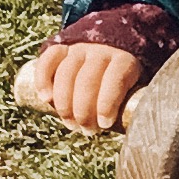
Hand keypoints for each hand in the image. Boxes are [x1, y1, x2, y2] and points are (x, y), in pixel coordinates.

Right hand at [13, 39, 144, 132]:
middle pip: (87, 80)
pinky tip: (45, 99)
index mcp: (124, 59)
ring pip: (66, 73)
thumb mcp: (135, 86)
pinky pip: (48, 59)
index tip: (104, 124)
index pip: (115, 79)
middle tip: (85, 130)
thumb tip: (131, 132)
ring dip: (64, 103)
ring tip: (70, 124)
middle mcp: (101, 51)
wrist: (112, 45)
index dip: (107, 103)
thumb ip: (129, 104)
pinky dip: (43, 79)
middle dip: (84, 111)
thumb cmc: (123, 79)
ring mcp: (79, 48)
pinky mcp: (61, 48)